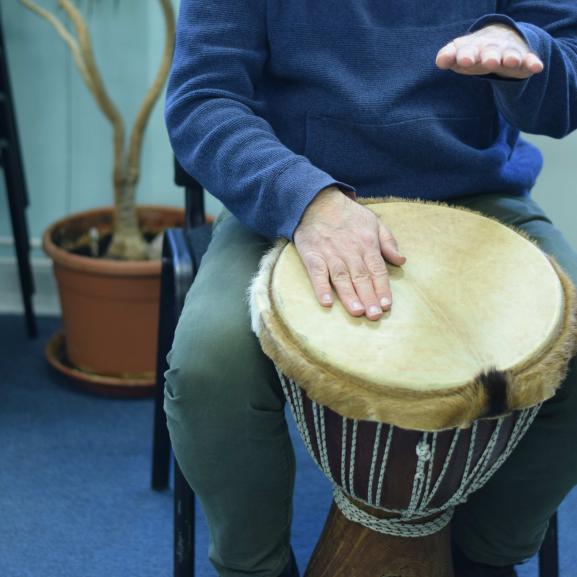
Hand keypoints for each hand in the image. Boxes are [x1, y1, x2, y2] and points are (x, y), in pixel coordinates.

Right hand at [293, 187, 405, 320]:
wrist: (316, 201)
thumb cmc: (347, 214)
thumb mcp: (374, 222)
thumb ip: (388, 242)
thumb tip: (401, 261)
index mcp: (367, 244)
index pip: (377, 270)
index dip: (382, 288)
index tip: (387, 306)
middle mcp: (350, 251)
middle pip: (361, 277)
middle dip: (369, 297)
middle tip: (374, 316)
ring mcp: (330, 254)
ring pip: (342, 278)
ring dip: (349, 296)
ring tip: (357, 311)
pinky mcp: (312, 255)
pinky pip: (317, 274)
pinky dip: (321, 287)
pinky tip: (327, 302)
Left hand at [435, 23, 543, 78]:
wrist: (497, 38)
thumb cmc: (471, 53)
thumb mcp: (458, 55)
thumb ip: (447, 57)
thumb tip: (440, 60)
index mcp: (471, 47)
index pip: (465, 50)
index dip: (464, 54)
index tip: (463, 60)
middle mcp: (489, 47)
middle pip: (489, 51)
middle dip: (489, 56)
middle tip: (488, 62)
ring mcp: (506, 51)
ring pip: (508, 54)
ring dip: (510, 57)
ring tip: (511, 62)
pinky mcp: (522, 57)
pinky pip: (528, 59)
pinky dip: (532, 62)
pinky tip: (536, 67)